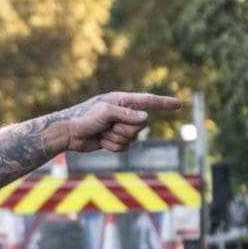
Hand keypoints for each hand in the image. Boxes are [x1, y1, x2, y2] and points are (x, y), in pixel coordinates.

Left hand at [63, 92, 180, 152]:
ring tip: (102, 133)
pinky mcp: (116, 140)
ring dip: (117, 138)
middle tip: (108, 126)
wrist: (69, 133)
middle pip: (141, 125)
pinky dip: (113, 146)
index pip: (147, 101)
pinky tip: (101, 141)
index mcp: (122, 101)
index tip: (178, 104)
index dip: (163, 103)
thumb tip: (146, 118)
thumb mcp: (105, 112)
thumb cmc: (84, 117)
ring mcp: (120, 127)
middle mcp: (124, 113)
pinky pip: (125, 147)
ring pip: (134, 138)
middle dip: (125, 129)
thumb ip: (127, 115)